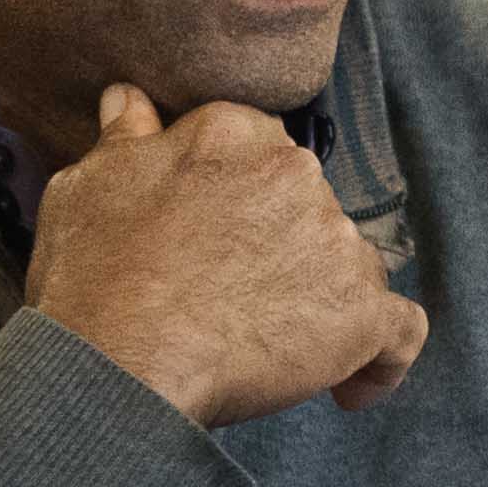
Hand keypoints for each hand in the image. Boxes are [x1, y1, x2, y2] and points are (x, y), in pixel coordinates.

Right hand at [28, 84, 427, 426]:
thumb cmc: (94, 277)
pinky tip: (349, 388)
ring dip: (322, 299)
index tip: (218, 238)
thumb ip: (124, 139)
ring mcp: (336, 242)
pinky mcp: (362, 312)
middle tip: (231, 302)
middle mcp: (296, 173)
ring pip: (351, 264)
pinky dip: (379, 360)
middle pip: (309, 207)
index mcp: (233, 134)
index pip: (259, 151)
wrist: (119, 360)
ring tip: (272, 350)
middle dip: (280, 249)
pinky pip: (400, 331)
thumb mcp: (87, 187)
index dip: (241, 199)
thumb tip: (131, 98)